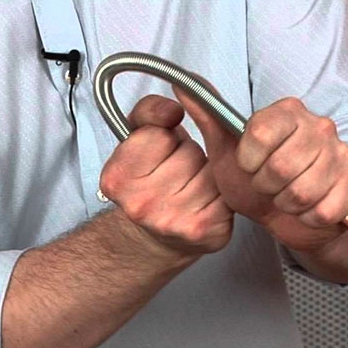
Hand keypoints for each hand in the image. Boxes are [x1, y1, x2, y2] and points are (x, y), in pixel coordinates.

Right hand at [99, 95, 233, 254]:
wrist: (155, 237)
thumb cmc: (147, 181)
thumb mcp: (136, 138)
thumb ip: (149, 111)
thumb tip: (174, 109)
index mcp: (118, 178)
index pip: (160, 133)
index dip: (165, 138)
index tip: (158, 154)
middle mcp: (143, 204)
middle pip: (191, 152)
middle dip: (187, 156)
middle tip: (175, 174)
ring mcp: (175, 222)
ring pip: (212, 171)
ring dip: (206, 174)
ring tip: (190, 188)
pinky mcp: (206, 231)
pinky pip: (229, 192)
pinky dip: (221, 194)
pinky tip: (205, 203)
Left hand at [175, 90, 347, 251]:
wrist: (293, 212)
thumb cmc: (258, 178)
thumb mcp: (227, 149)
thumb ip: (208, 117)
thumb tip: (182, 83)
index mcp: (287, 112)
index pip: (259, 134)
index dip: (248, 160)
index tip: (249, 165)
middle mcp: (319, 126)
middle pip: (280, 167)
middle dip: (266, 186)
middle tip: (269, 185)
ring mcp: (341, 153)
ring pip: (301, 192)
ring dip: (286, 204)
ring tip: (285, 197)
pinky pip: (322, 210)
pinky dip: (308, 217)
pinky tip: (306, 209)